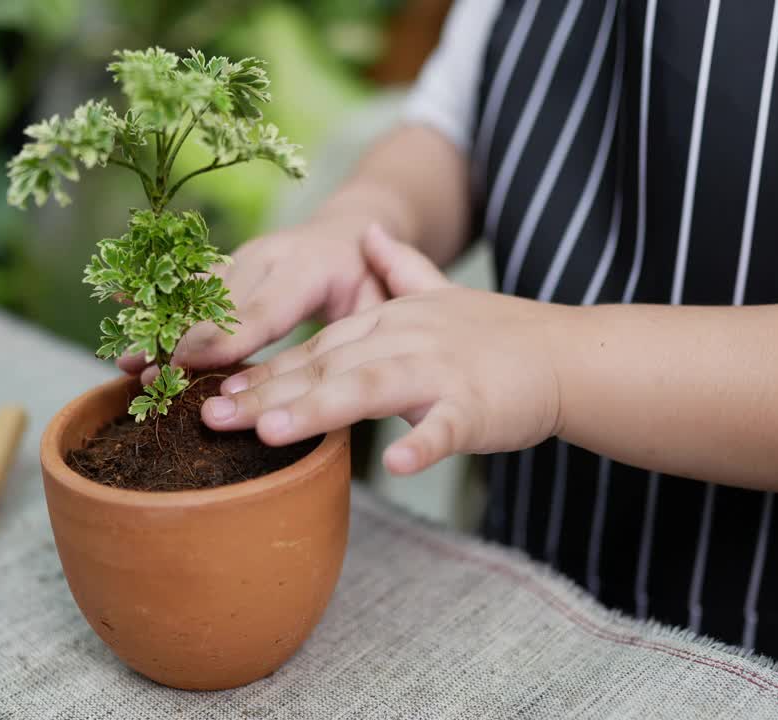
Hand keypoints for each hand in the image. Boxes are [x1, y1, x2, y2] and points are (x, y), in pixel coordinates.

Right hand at [117, 211, 394, 381]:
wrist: (354, 229)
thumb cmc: (372, 280)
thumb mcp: (381, 306)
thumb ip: (359, 337)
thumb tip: (343, 378)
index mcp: (309, 267)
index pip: (263, 311)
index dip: (224, 340)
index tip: (189, 364)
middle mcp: (268, 256)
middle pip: (218, 306)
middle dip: (182, 344)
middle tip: (149, 378)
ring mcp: (243, 256)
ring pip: (196, 295)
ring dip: (161, 330)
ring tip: (126, 362)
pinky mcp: (228, 264)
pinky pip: (190, 284)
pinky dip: (158, 302)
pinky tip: (122, 311)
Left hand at [200, 227, 564, 474]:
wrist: (566, 354)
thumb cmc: (497, 335)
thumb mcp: (439, 297)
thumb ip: (399, 268)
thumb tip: (368, 233)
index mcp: (388, 323)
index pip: (314, 349)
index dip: (263, 371)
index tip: (213, 393)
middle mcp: (403, 340)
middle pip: (325, 367)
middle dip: (266, 393)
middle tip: (211, 417)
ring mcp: (440, 371)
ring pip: (370, 389)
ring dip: (318, 409)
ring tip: (270, 435)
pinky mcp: (476, 404)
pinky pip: (446, 428)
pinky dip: (423, 446)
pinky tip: (398, 468)